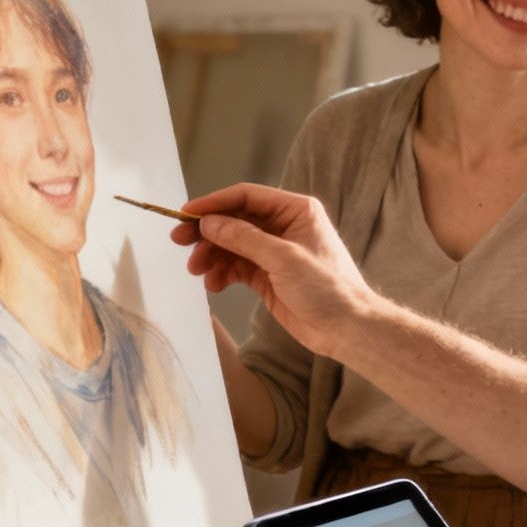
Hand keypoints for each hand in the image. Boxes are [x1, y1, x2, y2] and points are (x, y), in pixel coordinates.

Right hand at [170, 183, 372, 357]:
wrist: (347, 328)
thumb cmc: (328, 288)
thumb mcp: (284, 259)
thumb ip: (245, 239)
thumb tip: (209, 223)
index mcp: (295, 211)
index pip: (246, 197)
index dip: (214, 204)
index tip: (186, 214)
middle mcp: (283, 227)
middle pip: (235, 220)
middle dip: (207, 232)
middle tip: (179, 242)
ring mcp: (275, 252)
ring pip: (232, 245)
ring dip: (212, 256)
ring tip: (197, 271)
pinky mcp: (268, 276)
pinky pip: (237, 267)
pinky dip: (222, 273)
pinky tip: (214, 284)